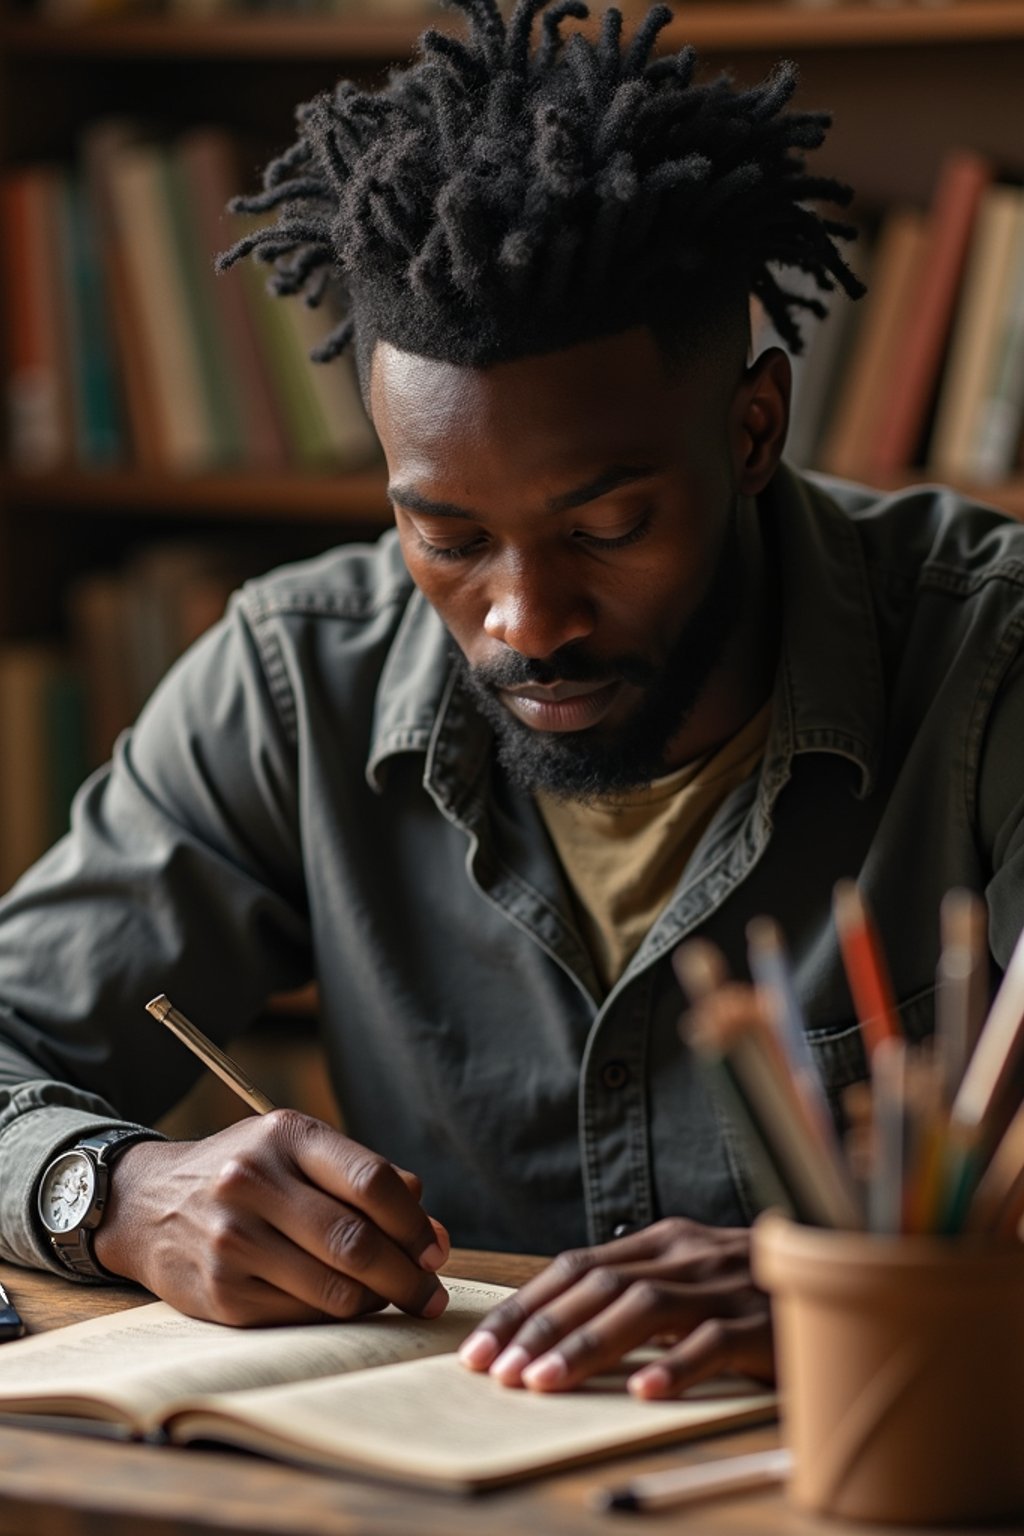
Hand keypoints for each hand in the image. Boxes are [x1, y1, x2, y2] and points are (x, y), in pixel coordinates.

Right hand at [92, 1110, 449, 1326]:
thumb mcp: (301, 1153)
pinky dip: (335, 1317)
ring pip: (334, 1289)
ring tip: (389, 1300)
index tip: (435, 1252)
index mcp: (284, 1135)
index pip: (372, 1181)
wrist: (148, 1204)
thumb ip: (371, 1185)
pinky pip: (301, 1316)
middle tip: (431, 1296)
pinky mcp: (220, 1293)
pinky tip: (343, 1306)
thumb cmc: (250, 1175)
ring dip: (376, 1302)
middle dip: (407, 1277)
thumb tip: (436, 1238)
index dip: (414, 1224)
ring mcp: (231, 1240)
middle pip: (356, 1242)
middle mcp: (252, 1182)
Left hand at [458, 1217, 772, 1397]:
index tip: (481, 1346)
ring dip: (586, 1346)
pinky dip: (676, 1366)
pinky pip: (715, 1343)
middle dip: (538, 1328)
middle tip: (494, 1371)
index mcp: (664, 1241)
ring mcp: (727, 1285)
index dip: (525, 1307)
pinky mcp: (766, 1321)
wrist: (845, 1277)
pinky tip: (642, 1392)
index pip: (576, 1268)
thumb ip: (635, 1293)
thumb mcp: (688, 1282)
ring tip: (542, 1383)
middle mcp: (688, 1254)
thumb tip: (556, 1332)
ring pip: (645, 1310)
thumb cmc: (752, 1294)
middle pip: (598, 1286)